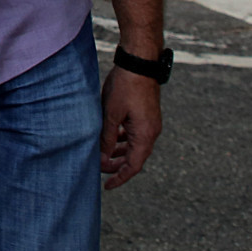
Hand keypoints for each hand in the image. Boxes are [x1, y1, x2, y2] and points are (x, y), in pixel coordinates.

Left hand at [99, 67, 161, 188]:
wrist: (140, 63)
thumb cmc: (124, 87)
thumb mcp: (111, 114)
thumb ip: (107, 138)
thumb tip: (103, 159)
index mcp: (145, 135)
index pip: (133, 166)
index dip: (119, 178)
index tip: (106, 186)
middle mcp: (151, 132)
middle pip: (135, 158)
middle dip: (118, 166)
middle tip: (100, 169)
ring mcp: (150, 124)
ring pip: (134, 146)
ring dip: (119, 152)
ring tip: (103, 155)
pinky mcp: (146, 115)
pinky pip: (135, 134)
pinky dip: (123, 139)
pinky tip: (110, 136)